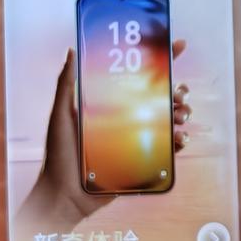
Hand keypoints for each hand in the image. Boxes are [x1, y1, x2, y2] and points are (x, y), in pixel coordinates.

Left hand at [21, 44, 191, 231]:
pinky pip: (167, 149)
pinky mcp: (142, 161)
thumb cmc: (60, 155)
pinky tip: (179, 139)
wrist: (65, 195)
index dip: (159, 59)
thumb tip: (72, 50)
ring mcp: (136, 139)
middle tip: (178, 93)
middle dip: (177, 90)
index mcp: (110, 103)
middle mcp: (126, 118)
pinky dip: (179, 141)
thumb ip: (66, 84)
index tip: (177, 45)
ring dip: (181, 113)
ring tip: (180, 115)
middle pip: (160, 96)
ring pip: (168, 119)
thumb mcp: (61, 115)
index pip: (137, 76)